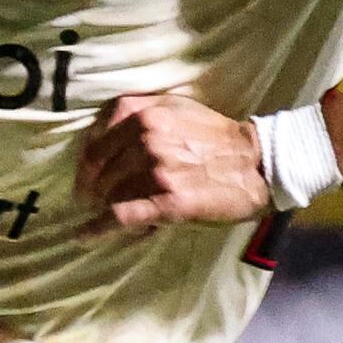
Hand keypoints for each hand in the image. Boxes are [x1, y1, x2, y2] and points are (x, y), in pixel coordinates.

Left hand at [72, 92, 269, 234]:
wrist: (258, 162)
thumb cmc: (216, 135)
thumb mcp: (175, 107)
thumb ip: (137, 112)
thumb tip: (100, 135)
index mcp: (145, 115)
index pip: (95, 143)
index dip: (85, 165)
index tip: (85, 177)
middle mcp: (147, 139)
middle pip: (99, 171)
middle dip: (91, 189)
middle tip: (91, 202)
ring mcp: (157, 171)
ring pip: (110, 193)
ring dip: (104, 208)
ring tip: (107, 216)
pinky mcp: (169, 202)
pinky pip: (121, 216)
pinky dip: (97, 228)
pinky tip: (84, 236)